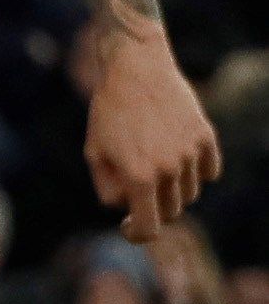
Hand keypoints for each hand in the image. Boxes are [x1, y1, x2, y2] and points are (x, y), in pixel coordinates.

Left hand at [86, 35, 218, 238]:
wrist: (136, 69)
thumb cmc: (108, 113)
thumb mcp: (95, 153)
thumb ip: (109, 188)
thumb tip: (129, 208)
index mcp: (139, 176)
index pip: (149, 226)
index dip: (138, 234)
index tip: (129, 228)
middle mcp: (169, 168)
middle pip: (171, 211)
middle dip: (153, 208)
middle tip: (136, 191)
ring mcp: (191, 153)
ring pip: (189, 192)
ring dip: (172, 189)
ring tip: (152, 165)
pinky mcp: (206, 137)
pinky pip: (208, 172)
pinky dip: (195, 173)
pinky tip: (177, 160)